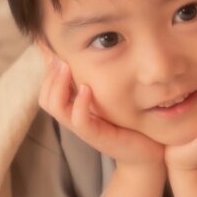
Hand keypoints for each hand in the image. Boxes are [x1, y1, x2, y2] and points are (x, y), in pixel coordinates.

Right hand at [38, 54, 164, 167]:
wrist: (151, 150)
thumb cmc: (131, 119)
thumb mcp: (114, 93)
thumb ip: (101, 75)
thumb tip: (95, 45)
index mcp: (75, 106)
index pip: (49, 87)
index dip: (47, 68)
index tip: (53, 47)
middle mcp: (75, 117)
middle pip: (46, 97)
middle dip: (49, 74)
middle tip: (60, 55)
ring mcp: (84, 128)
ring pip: (55, 107)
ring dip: (58, 84)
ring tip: (66, 66)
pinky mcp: (98, 137)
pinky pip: (79, 121)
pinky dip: (79, 104)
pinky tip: (86, 88)